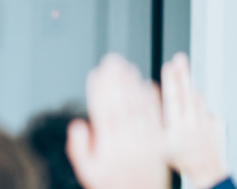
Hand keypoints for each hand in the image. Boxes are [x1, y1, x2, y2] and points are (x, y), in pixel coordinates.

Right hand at [67, 54, 168, 188]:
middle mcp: (128, 143)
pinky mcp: (159, 144)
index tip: (96, 73)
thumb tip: (78, 126)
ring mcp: (145, 142)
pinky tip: (147, 85)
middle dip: (116, 80)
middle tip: (112, 60)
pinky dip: (152, 101)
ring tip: (128, 66)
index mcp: (109, 147)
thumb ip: (79, 149)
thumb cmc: (111, 184)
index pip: (102, 112)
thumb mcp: (87, 171)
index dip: (99, 91)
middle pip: (121, 105)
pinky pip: (156, 119)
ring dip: (133, 85)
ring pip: (139, 108)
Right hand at [161, 53, 226, 187]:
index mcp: (178, 128)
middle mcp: (194, 123)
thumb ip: (155, 117)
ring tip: (182, 70)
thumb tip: (149, 94)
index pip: (174, 99)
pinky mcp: (217, 123)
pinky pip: (206, 108)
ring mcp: (207, 122)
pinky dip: (198, 104)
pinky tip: (191, 104)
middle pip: (187, 93)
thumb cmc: (179, 158)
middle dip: (182, 74)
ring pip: (197, 99)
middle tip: (180, 58)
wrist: (206, 171)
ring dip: (189, 86)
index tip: (168, 66)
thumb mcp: (159, 142)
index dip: (171, 81)